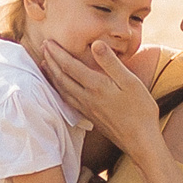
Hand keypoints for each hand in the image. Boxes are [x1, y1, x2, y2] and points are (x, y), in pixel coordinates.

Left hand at [42, 39, 162, 150]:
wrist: (140, 141)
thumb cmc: (140, 110)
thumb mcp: (130, 82)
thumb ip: (111, 62)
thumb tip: (95, 43)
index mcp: (95, 86)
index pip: (69, 66)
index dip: (57, 53)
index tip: (49, 41)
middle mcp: (86, 97)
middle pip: (61, 76)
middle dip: (51, 60)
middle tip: (43, 46)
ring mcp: (86, 108)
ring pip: (62, 89)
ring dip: (52, 74)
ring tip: (44, 64)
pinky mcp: (89, 116)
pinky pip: (67, 99)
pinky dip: (59, 88)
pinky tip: (60, 87)